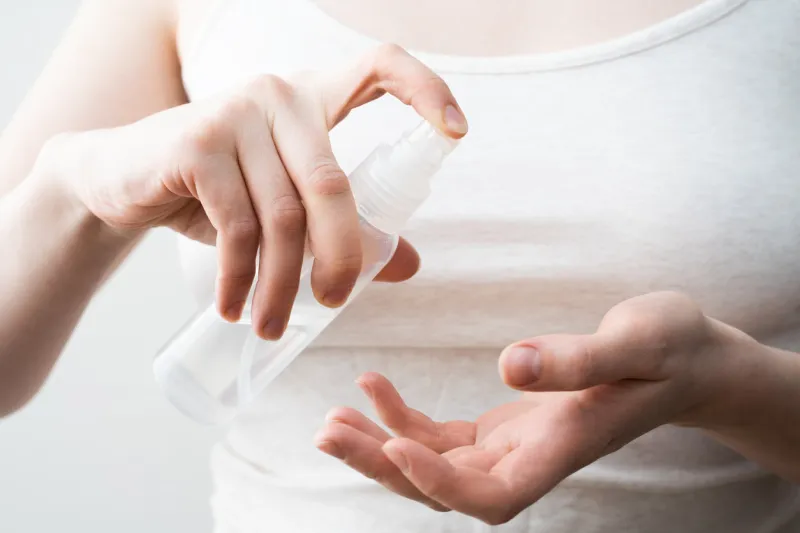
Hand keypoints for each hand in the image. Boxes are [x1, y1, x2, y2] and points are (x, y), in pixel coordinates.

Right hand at [38, 44, 467, 338]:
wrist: (123, 179)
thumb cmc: (218, 192)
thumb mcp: (284, 205)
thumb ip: (344, 226)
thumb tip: (409, 263)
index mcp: (312, 99)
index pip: (380, 67)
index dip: (426, 90)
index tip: (457, 132)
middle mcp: (279, 93)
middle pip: (333, 185)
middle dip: (340, 258)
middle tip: (334, 304)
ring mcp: (235, 114)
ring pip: (282, 218)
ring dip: (282, 285)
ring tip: (272, 325)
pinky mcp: (196, 144)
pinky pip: (237, 227)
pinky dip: (239, 278)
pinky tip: (233, 307)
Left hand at [316, 291, 746, 523]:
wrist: (682, 359)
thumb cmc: (669, 351)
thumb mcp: (637, 342)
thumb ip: (577, 359)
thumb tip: (508, 365)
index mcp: (561, 451)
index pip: (491, 498)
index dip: (440, 485)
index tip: (395, 447)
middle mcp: (530, 461)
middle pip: (444, 488)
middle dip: (382, 465)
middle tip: (327, 432)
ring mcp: (512, 448)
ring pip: (432, 465)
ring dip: (378, 444)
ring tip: (332, 417)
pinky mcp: (501, 429)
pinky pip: (441, 435)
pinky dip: (402, 415)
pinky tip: (372, 386)